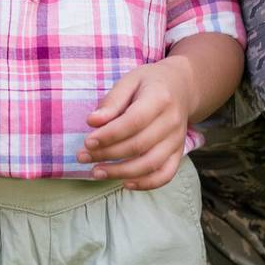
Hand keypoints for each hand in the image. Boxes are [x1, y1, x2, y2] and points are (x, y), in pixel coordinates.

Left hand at [78, 57, 194, 189]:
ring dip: (121, 172)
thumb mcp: (129, 81)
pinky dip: (146, 183)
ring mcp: (177, 140)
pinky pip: (165, 175)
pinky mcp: (178, 153)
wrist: (182, 87)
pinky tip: (125, 183)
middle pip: (139, 145)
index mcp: (160, 99)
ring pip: (150, 164)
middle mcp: (172, 122)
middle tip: (83, 157)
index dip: (109, 135)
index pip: (133, 121)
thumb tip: (92, 122)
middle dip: (107, 154)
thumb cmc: (150, 83)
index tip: (87, 142)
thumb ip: (112, 101)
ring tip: (96, 172)